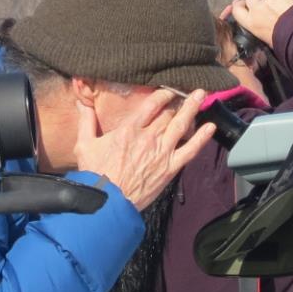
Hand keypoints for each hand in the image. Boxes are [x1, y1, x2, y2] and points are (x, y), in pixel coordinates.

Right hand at [74, 88, 216, 207]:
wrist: (107, 201)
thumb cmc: (95, 173)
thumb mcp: (85, 144)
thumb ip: (86, 121)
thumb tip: (81, 102)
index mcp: (129, 129)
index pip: (151, 105)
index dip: (162, 94)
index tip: (168, 90)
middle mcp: (148, 137)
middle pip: (168, 114)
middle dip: (180, 100)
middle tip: (189, 92)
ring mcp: (162, 153)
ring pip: (181, 126)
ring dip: (192, 109)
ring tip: (203, 96)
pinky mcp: (170, 168)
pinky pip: (190, 150)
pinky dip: (202, 138)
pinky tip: (211, 126)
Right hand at [228, 0, 292, 47]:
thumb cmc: (281, 41)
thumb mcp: (264, 40)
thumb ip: (260, 30)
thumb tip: (262, 27)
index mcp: (250, 22)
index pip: (237, 10)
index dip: (237, 5)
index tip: (239, 3)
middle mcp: (257, 9)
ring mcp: (269, 0)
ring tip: (280, 0)